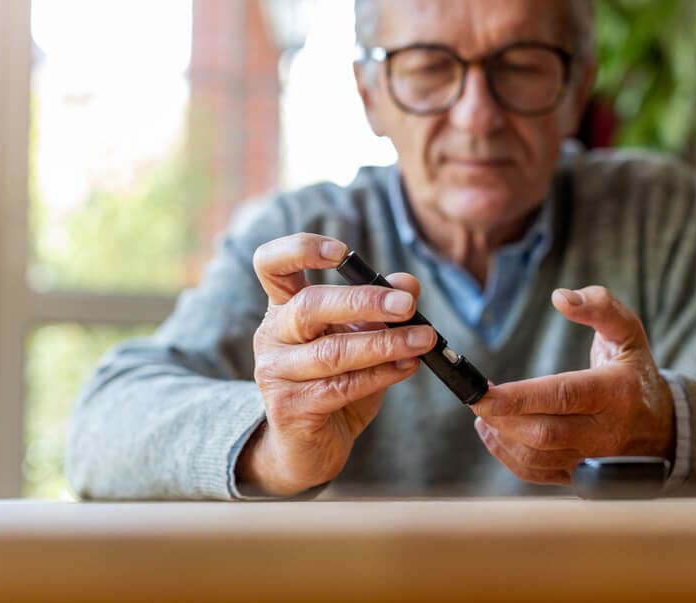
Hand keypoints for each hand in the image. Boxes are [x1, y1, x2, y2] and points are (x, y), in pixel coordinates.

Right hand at [237, 233, 436, 495]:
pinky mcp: (289, 408)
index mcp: (284, 307)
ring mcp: (275, 373)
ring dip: (386, 344)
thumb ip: (381, 309)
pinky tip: (407, 367)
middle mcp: (272, 335)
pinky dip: (380, 375)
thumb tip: (409, 283)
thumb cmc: (335, 383)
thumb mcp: (360, 339)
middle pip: (309, 306)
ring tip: (423, 339)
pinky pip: (341, 387)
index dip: (299, 249)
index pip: (271, 264)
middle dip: (364, 301)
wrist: (310, 447)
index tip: (342, 252)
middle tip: (408, 304)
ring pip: (332, 352)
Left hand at [471, 286, 674, 486]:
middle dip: (503, 417)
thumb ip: (598, 306)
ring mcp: (594, 459)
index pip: (563, 396)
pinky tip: (493, 432)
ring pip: (537, 457)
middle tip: (477, 397)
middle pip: (545, 433)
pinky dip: (507, 456)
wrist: (664, 426)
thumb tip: (560, 297)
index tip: (486, 392)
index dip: (521, 397)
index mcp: (617, 391)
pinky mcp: (580, 476)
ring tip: (483, 411)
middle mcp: (607, 431)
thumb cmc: (634, 371)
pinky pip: (537, 474)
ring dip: (501, 436)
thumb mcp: (627, 330)